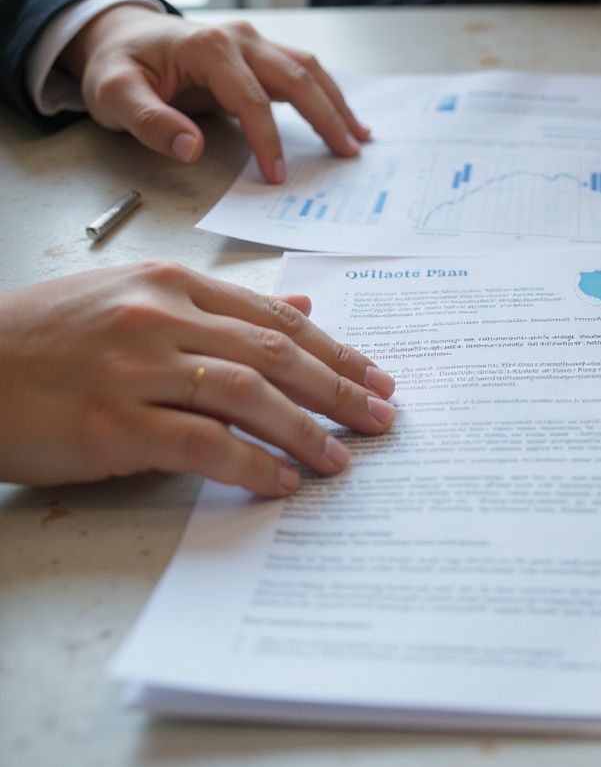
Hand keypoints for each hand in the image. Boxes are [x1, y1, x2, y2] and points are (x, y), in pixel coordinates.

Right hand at [0, 263, 396, 496]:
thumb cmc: (50, 337)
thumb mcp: (136, 298)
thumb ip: (224, 305)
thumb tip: (302, 303)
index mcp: (173, 285)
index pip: (277, 318)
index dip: (336, 350)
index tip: (379, 377)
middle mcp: (161, 317)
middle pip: (276, 353)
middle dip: (340, 388)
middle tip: (384, 418)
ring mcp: (135, 367)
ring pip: (247, 394)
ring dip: (305, 430)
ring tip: (341, 459)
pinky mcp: (110, 421)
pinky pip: (200, 443)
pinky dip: (249, 463)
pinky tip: (281, 482)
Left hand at [59, 6, 370, 182]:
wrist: (120, 35)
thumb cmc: (118, 66)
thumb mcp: (113, 95)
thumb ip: (150, 122)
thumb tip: (192, 148)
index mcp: (207, 48)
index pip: (250, 99)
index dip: (268, 140)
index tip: (278, 177)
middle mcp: (239, 39)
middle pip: (296, 77)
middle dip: (326, 117)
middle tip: (348, 153)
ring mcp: (253, 42)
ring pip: (307, 69)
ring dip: (336, 103)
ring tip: (358, 138)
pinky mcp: (259, 52)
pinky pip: (301, 71)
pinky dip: (326, 94)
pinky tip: (343, 117)